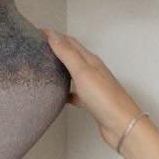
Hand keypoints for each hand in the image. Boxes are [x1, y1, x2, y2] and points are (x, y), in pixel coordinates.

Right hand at [41, 27, 142, 149]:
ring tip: (45, 67)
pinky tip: (58, 95)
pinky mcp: (92, 102)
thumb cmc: (104, 98)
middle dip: (56, 49)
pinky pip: (76, 93)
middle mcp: (93, 71)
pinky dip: (66, 91)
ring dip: (61, 68)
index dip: (54, 36)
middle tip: (39, 47)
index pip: (70, 42)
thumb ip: (67, 54)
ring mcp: (93, 87)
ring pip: (74, 73)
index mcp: (91, 61)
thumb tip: (53, 35)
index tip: (37, 32)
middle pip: (73, 55)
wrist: (122, 125)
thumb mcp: (83, 72)